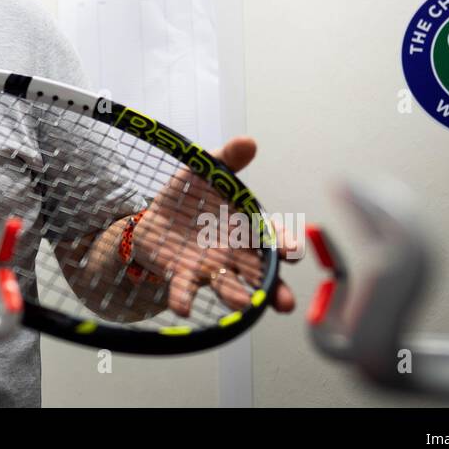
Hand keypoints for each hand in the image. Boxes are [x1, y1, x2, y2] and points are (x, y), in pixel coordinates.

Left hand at [132, 136, 301, 316]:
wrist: (155, 217)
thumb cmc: (191, 195)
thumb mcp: (207, 171)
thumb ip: (227, 159)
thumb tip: (248, 141)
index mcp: (246, 228)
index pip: (272, 238)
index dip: (284, 245)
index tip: (292, 251)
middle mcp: (235, 254)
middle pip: (260, 274)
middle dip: (274, 289)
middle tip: (286, 303)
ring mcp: (210, 268)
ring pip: (228, 286)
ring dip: (235, 296)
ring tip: (242, 304)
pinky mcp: (182, 275)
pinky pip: (184, 289)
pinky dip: (184, 298)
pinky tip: (183, 307)